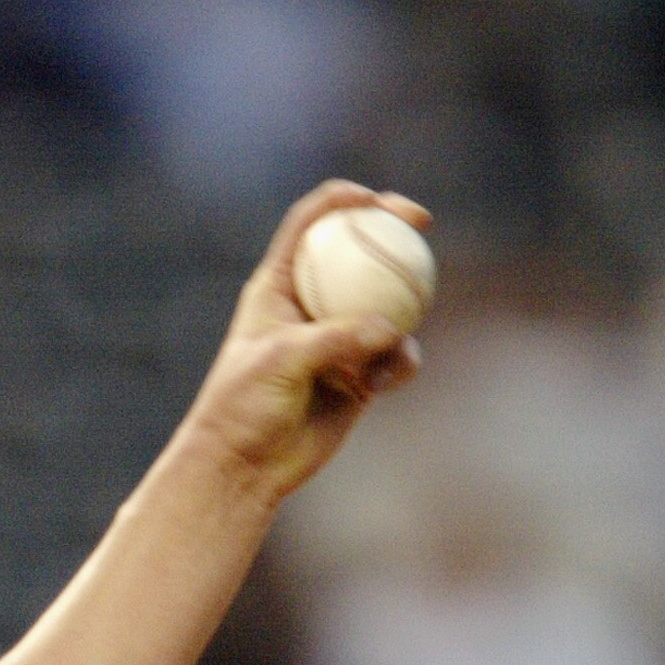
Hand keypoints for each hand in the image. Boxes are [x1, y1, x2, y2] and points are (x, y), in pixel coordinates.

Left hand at [176, 180, 429, 504]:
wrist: (244, 466)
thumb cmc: (243, 406)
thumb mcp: (282, 361)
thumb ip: (336, 338)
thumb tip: (389, 328)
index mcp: (278, 285)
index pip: (310, 225)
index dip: (342, 200)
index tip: (375, 199)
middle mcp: (310, 305)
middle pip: (359, 251)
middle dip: (393, 229)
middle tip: (421, 222)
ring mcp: (339, 338)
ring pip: (389, 304)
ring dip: (402, 312)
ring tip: (389, 345)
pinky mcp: (359, 374)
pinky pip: (397, 355)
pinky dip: (400, 363)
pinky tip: (383, 384)